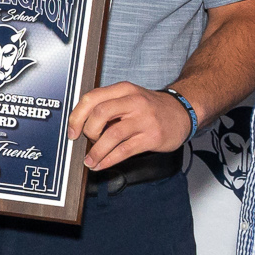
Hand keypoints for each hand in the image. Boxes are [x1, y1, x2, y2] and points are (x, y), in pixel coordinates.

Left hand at [69, 82, 192, 171]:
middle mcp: (133, 101)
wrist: (182, 112)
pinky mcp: (151, 137)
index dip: (76, 116)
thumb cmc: (150, 108)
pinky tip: (102, 164)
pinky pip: (124, 150)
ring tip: (90, 161)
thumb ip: (108, 106)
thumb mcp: (129, 97)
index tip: (72, 131)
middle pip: (99, 114)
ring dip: (96, 151)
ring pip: (111, 135)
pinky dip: (109, 160)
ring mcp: (143, 119)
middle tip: (86, 142)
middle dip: (87, 132)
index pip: (91, 98)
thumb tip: (81, 126)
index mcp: (123, 90)